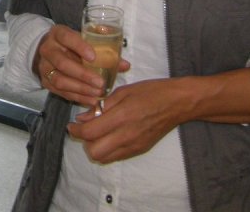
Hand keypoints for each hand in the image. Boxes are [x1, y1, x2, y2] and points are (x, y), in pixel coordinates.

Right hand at [33, 25, 129, 105]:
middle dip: (83, 75)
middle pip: (62, 63)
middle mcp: (48, 49)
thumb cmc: (72, 44)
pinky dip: (77, 97)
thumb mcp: (84, 40)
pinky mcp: (45, 81)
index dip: (80, 47)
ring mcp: (44, 67)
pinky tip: (90, 100)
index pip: (67, 37)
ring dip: (80, 88)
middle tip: (100, 82)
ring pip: (60, 80)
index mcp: (58, 33)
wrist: (50, 50)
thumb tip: (125, 64)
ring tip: (97, 93)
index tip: (93, 57)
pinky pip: (60, 92)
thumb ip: (104, 49)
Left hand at [67, 78, 185, 163]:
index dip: (76, 130)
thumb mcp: (123, 91)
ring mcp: (134, 145)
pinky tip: (109, 136)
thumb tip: (83, 117)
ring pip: (104, 158)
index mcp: (121, 116)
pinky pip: (116, 157)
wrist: (178, 103)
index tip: (71, 125)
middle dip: (84, 142)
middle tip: (83, 130)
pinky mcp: (139, 150)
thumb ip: (101, 106)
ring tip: (96, 133)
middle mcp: (126, 135)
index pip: (90, 132)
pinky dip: (107, 150)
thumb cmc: (151, 91)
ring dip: (95, 148)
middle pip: (94, 152)